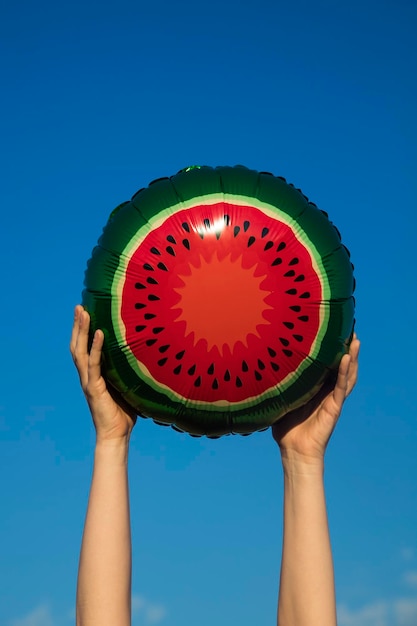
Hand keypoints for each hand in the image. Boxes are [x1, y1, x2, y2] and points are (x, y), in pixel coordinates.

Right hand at [70, 305, 135, 442]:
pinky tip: (99, 333)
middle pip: (77, 345)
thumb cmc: (125, 412)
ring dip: (81, 330)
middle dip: (77, 325)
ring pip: (80, 351)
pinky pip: (93, 364)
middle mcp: (87, 376)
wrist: (117, 435)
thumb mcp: (129, 386)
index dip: (82, 331)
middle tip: (79, 305)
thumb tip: (150, 357)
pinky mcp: (94, 388)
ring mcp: (88, 381)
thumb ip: (131, 372)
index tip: (85, 311)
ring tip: (83, 312)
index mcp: (93, 375)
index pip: (84, 348)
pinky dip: (95, 348)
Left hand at [272, 335, 359, 465]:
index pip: (326, 363)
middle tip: (349, 328)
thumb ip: (275, 383)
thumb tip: (256, 365)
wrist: (293, 450)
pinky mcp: (334, 407)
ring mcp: (333, 398)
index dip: (331, 348)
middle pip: (341, 365)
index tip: (332, 329)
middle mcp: (327, 390)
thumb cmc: (285, 426)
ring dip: (352, 356)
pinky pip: (340, 387)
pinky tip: (347, 358)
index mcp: (316, 387)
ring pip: (346, 373)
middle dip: (346, 347)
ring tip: (355, 338)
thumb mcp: (279, 398)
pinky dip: (344, 372)